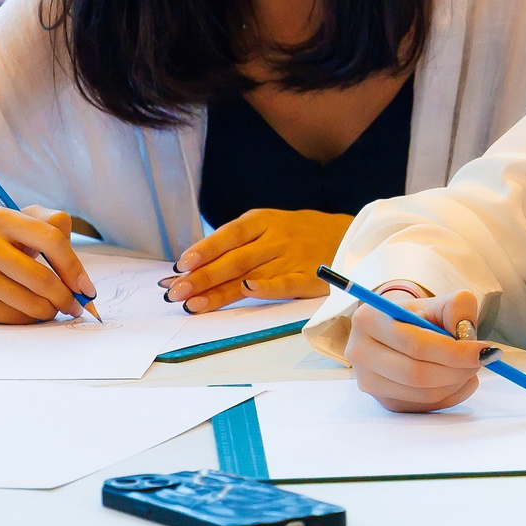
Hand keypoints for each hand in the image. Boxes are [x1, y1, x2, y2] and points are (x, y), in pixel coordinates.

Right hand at [0, 205, 95, 323]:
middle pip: (43, 279)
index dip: (74, 267)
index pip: (52, 240)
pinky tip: (29, 311)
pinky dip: (30, 318)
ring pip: (32, 303)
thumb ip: (55, 227)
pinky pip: (15, 317)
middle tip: (76, 306)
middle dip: (66, 297)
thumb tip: (80, 277)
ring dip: (50, 310)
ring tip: (53, 307)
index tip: (87, 288)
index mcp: (1, 218)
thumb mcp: (22, 221)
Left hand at [161, 209, 349, 312]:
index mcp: (264, 221)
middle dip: (202, 277)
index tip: (180, 266)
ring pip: (251, 274)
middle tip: (175, 292)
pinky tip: (248, 290)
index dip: (205, 250)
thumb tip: (192, 265)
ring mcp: (293, 258)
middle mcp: (276, 238)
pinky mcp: (308, 278)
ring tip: (194, 304)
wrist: (350, 236)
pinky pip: (285, 284)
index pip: (229, 235)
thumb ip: (238, 243)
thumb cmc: (299, 234)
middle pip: (234, 259)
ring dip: (220, 291)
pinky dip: (267, 287)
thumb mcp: (270, 226)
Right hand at [347, 287, 486, 412]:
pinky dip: (450, 396)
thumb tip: (468, 336)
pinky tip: (458, 379)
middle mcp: (360, 353)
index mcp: (369, 320)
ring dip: (456, 384)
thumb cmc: (419, 315)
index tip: (484, 350)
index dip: (454, 351)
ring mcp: (369, 382)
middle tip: (481, 360)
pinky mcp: (383, 401)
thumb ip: (458, 308)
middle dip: (458, 370)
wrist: (399, 330)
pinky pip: (424, 407)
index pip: (415, 344)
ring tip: (470, 367)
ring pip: (422, 394)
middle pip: (417, 374)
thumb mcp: (439, 301)